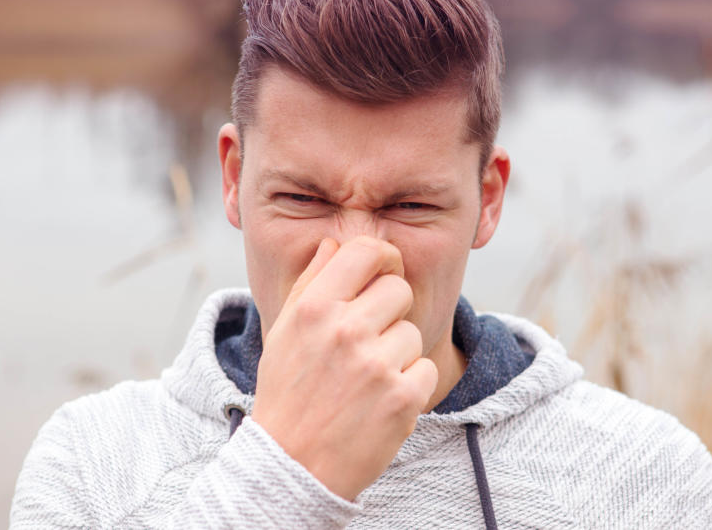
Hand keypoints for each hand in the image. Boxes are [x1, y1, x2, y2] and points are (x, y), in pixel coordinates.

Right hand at [251, 236, 438, 500]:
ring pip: (412, 333)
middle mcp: (346, 330)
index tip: (383, 274)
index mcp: (315, 307)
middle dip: (390, 312)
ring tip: (366, 381)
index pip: (367, 250)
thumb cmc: (287, 394)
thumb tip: (335, 243)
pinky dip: (409, 386)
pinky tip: (380, 402)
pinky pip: (425, 370)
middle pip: (399, 290)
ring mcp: (377, 365)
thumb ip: (311, 283)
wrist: (291, 467)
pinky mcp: (403, 399)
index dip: (383, 258)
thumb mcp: (285, 333)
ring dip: (397, 354)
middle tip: (368, 342)